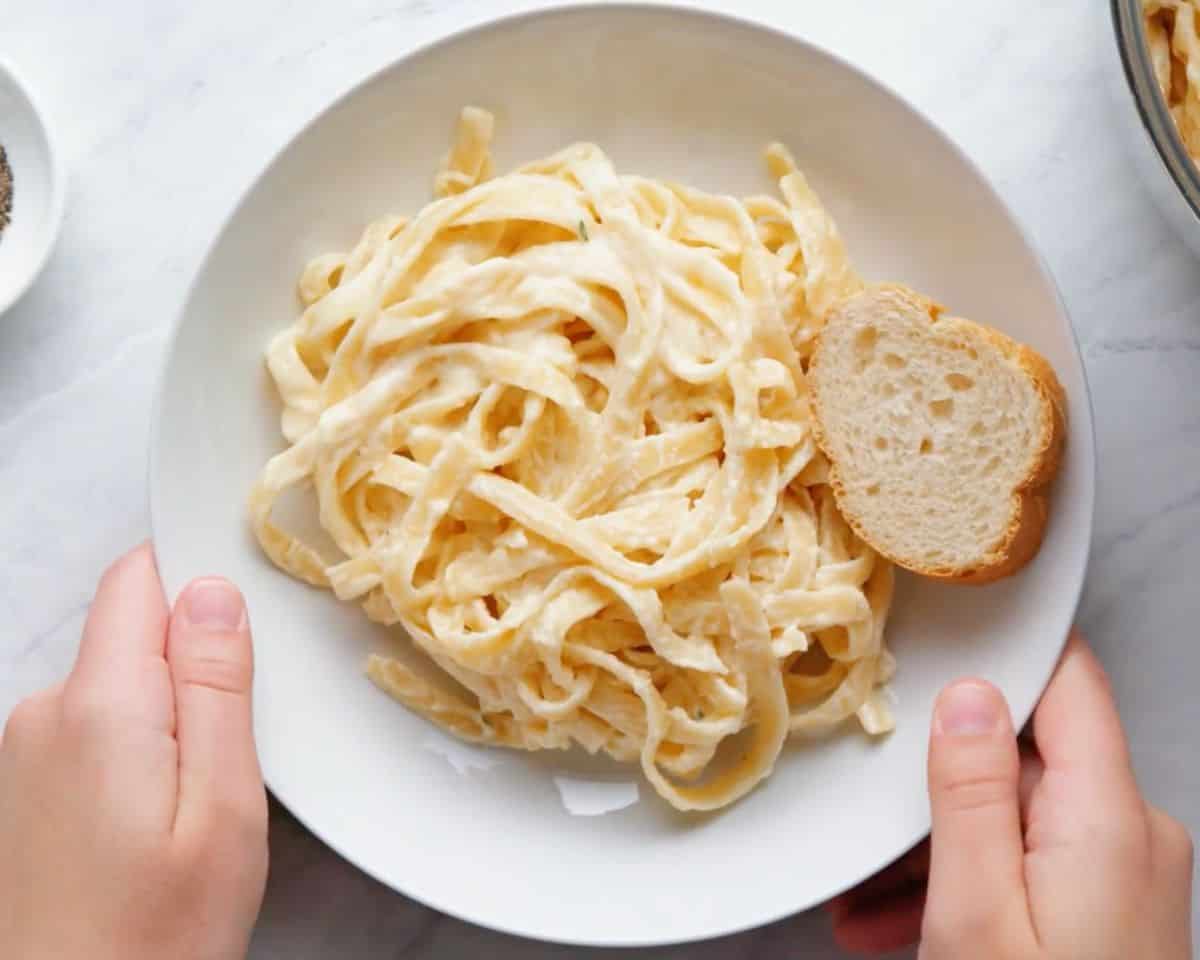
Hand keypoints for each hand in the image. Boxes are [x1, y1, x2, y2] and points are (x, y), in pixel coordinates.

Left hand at [0, 544, 267, 959]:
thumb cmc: (154, 938)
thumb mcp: (222, 809)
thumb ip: (215, 690)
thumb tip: (211, 592)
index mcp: (98, 706)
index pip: (138, 578)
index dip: (198, 581)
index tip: (247, 631)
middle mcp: (42, 714)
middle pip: (132, 633)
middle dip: (195, 663)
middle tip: (236, 748)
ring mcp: (23, 754)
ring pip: (119, 684)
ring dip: (169, 714)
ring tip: (197, 799)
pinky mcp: (24, 789)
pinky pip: (96, 729)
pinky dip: (138, 750)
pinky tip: (158, 820)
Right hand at [828, 631, 1193, 957]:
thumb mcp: (978, 912)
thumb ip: (974, 794)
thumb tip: (970, 698)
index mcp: (1107, 818)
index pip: (1068, 682)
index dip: (1006, 649)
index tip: (945, 638)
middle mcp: (1132, 836)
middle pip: (1029, 761)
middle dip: (943, 789)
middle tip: (872, 828)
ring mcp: (1126, 878)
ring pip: (1020, 823)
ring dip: (943, 851)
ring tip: (869, 902)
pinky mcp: (1113, 916)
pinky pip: (1033, 872)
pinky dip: (972, 886)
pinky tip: (906, 926)